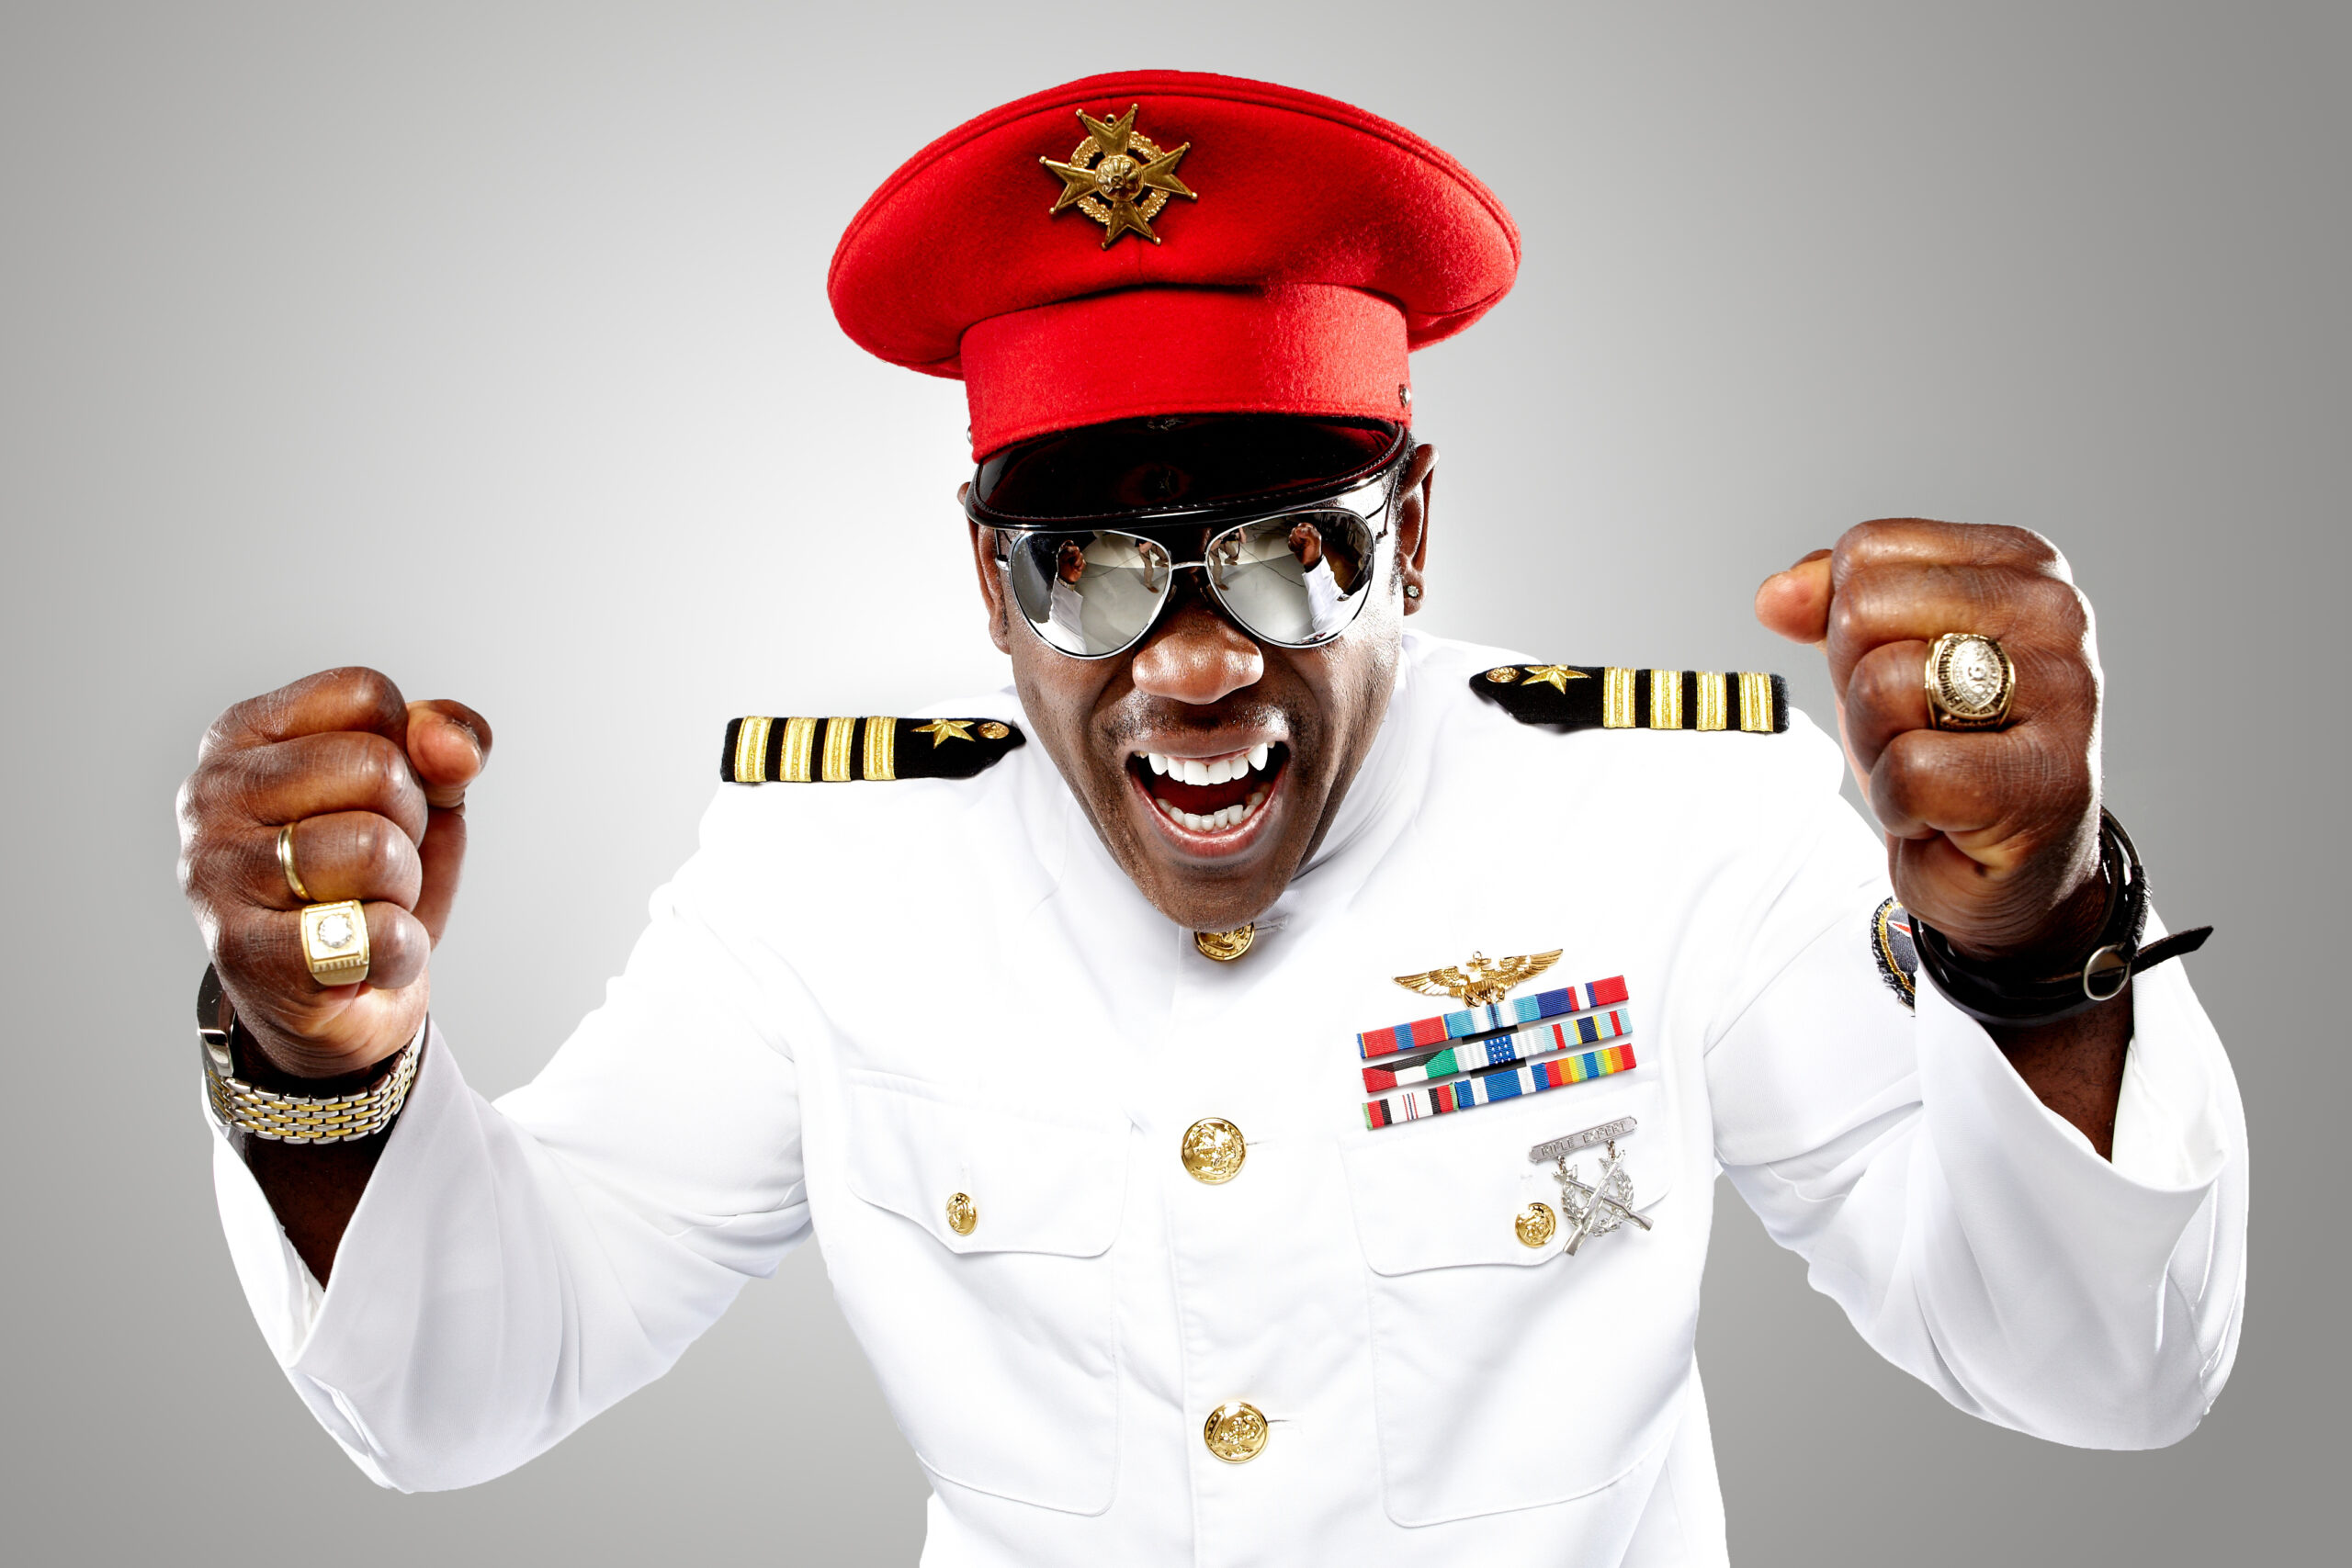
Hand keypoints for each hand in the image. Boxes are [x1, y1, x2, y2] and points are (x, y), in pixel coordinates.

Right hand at [177, 668, 490, 1077]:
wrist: (344, 1000)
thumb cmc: (373, 879)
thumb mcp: (426, 794)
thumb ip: (449, 743)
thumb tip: (453, 746)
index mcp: (245, 734)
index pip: (366, 695)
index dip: (410, 752)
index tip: (378, 799)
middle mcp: (211, 795)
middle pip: (376, 767)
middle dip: (408, 824)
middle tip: (375, 866)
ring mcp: (216, 874)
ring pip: (375, 848)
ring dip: (401, 890)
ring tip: (365, 908)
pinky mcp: (243, 954)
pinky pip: (377, 932)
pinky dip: (400, 951)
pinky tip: (363, 959)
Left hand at [1756, 520, 2103, 960]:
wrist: (2011, 869)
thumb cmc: (1949, 749)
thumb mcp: (1876, 656)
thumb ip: (1828, 603)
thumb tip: (1775, 596)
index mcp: (2021, 564)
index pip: (1865, 552)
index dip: (1848, 626)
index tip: (1905, 675)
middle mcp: (2055, 612)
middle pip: (1863, 610)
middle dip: (1857, 685)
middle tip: (1913, 730)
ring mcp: (2062, 694)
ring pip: (1880, 685)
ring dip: (1878, 747)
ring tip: (1932, 769)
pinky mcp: (2045, 781)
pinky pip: (1907, 771)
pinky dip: (1901, 805)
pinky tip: (1945, 815)